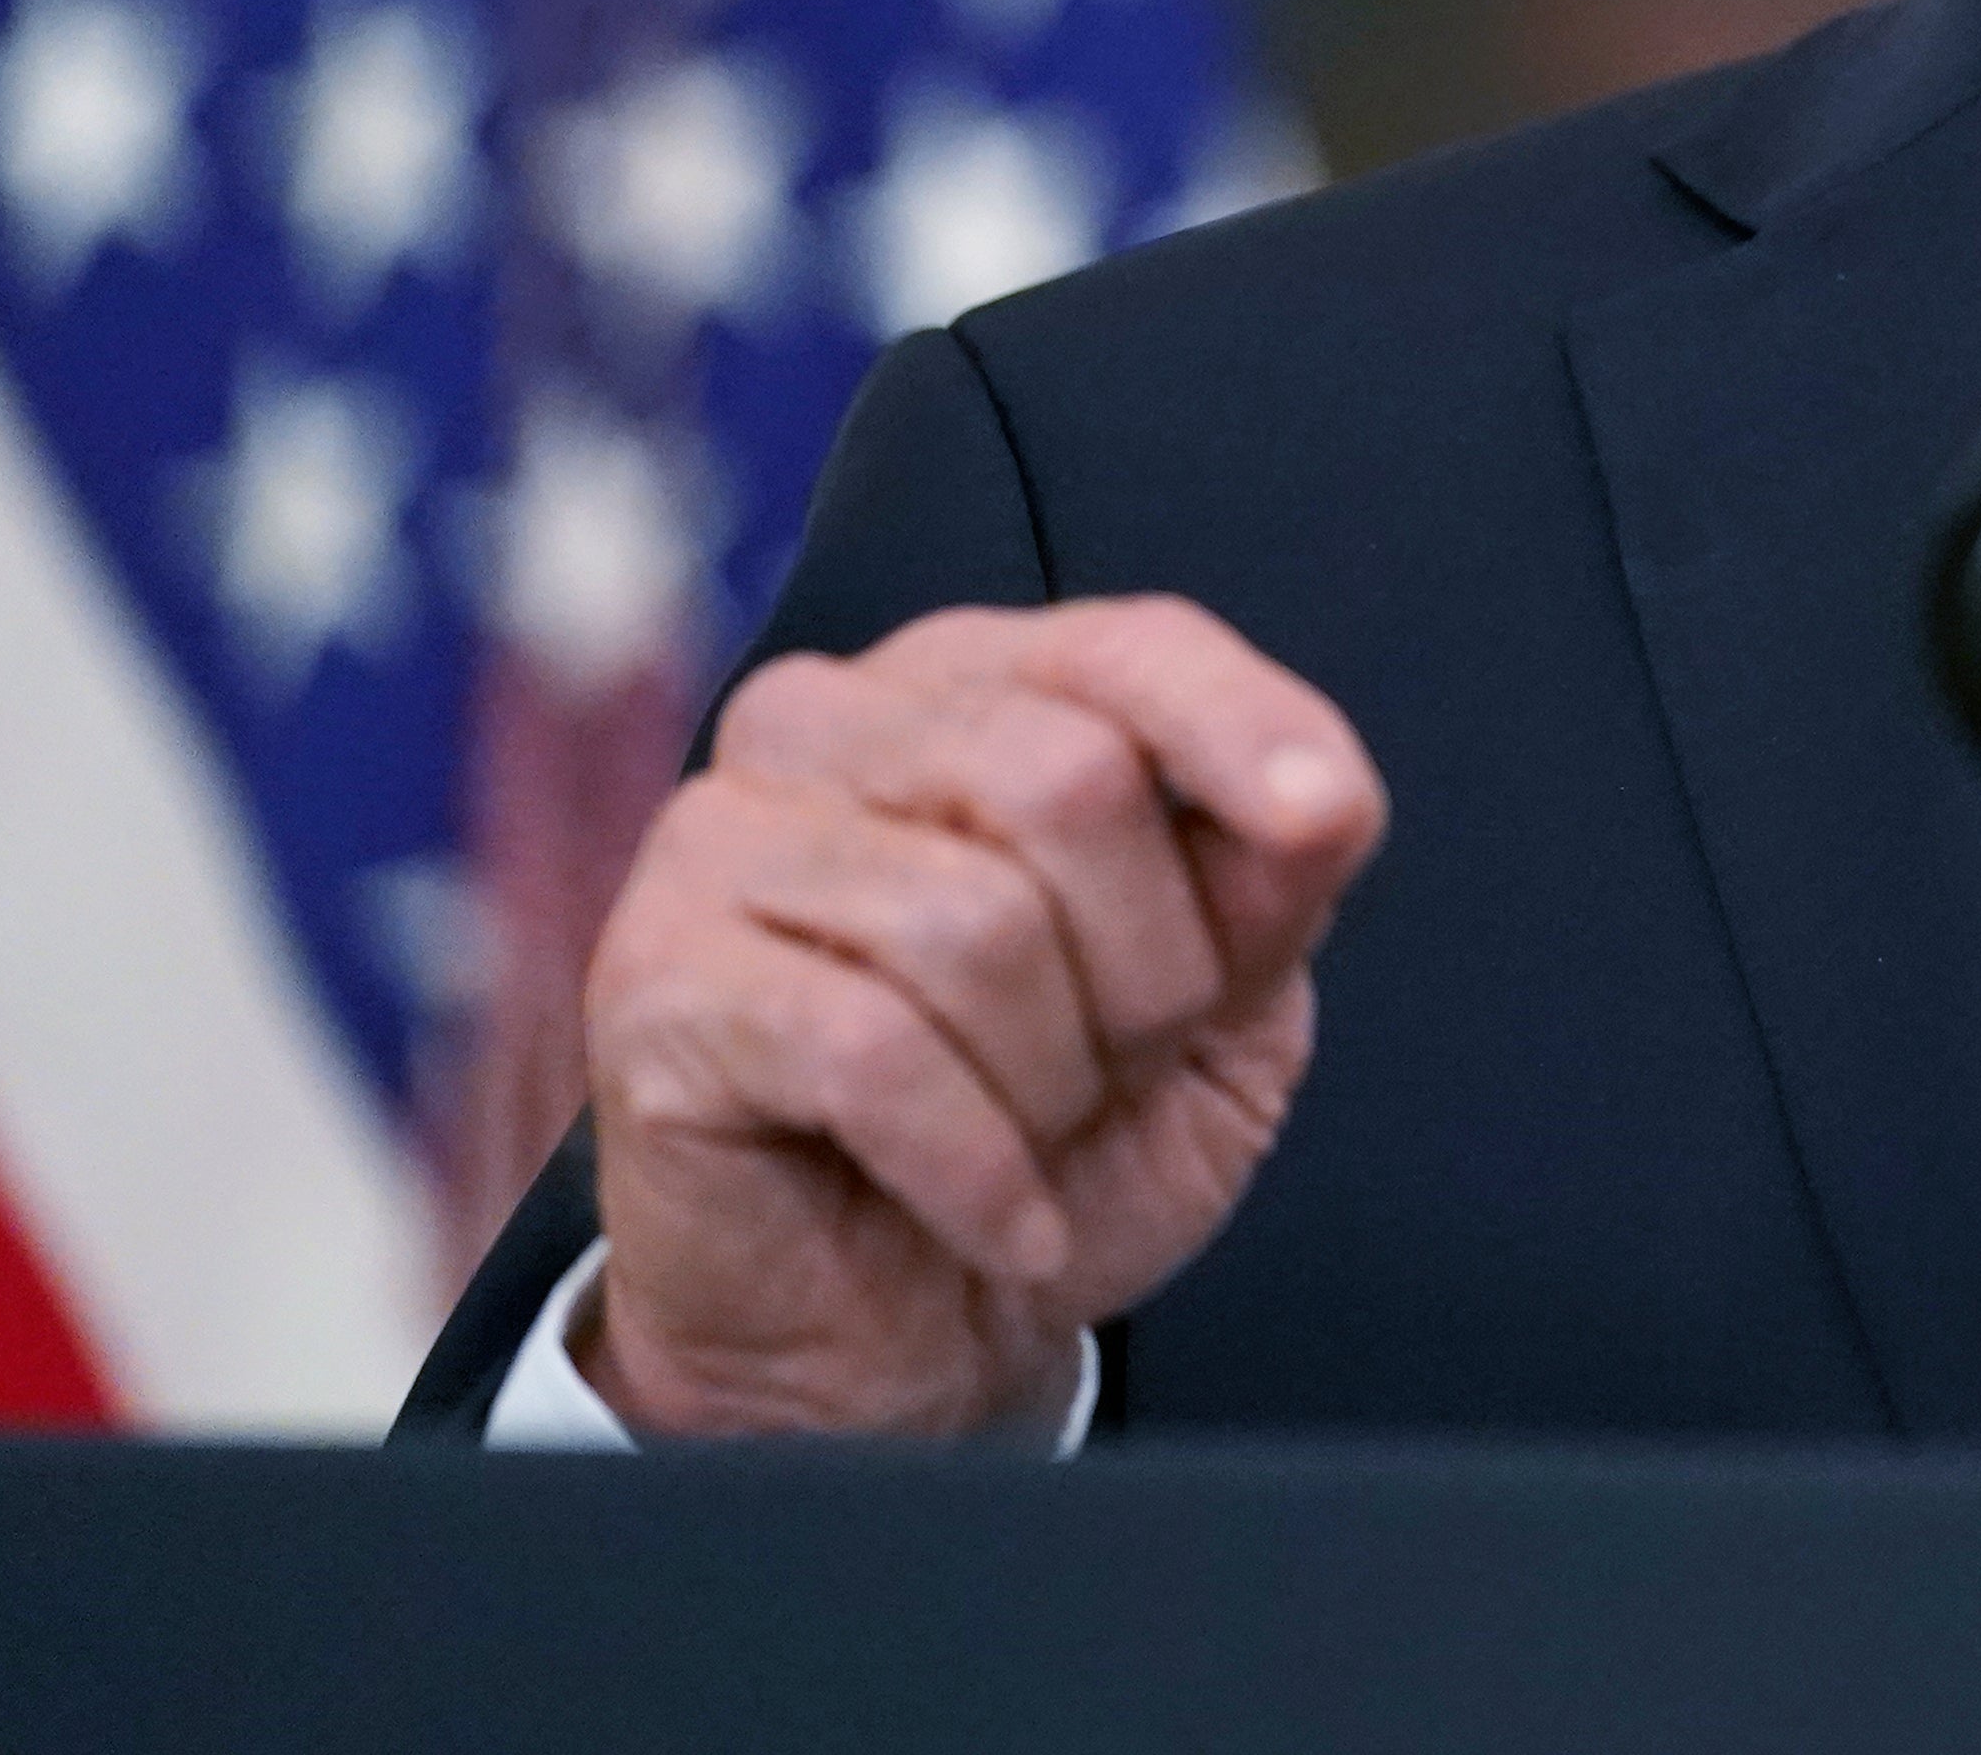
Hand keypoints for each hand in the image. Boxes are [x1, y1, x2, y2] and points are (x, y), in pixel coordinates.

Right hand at [570, 597, 1387, 1438]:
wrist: (900, 1337)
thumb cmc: (1052, 1133)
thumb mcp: (1222, 999)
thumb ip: (1271, 876)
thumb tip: (1318, 797)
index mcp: (971, 684)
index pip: (1130, 644)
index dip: (1244, 726)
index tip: (1326, 820)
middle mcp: (828, 724)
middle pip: (1067, 780)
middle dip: (1146, 966)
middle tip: (1112, 1065)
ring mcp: (718, 842)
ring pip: (973, 925)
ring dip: (1050, 1078)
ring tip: (1030, 1133)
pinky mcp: (655, 982)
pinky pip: (871, 1051)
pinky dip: (975, 1164)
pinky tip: (997, 1216)